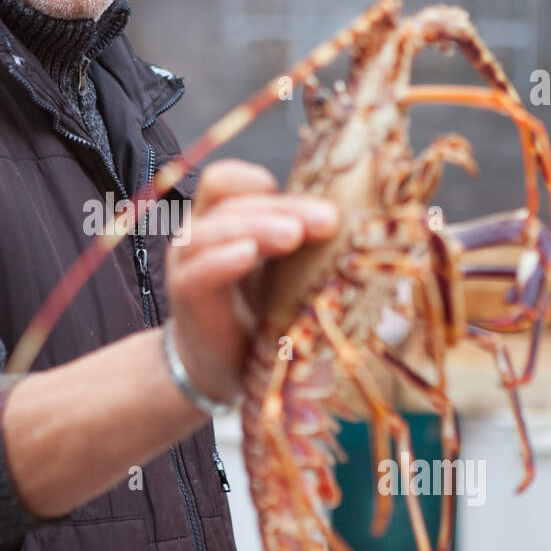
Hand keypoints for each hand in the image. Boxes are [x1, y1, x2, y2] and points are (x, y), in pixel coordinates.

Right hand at [164, 159, 339, 402]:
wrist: (225, 370)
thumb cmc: (261, 316)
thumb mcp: (286, 274)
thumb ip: (303, 246)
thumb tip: (364, 226)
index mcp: (222, 221)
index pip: (227, 182)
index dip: (259, 180)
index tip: (308, 199)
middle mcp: (199, 235)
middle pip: (231, 201)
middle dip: (283, 208)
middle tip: (327, 220)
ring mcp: (187, 265)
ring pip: (210, 231)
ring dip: (256, 228)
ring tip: (293, 236)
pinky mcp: (186, 300)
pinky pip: (197, 273)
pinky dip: (222, 261)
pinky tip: (247, 256)